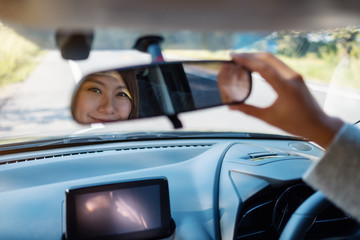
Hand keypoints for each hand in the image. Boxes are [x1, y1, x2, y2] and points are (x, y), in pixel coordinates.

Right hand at [227, 52, 343, 148]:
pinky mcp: (295, 76)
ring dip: (256, 57)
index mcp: (286, 87)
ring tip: (241, 59)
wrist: (318, 124)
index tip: (234, 57)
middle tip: (234, 56)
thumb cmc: (296, 124)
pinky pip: (277, 64)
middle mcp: (292, 77)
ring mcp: (295, 75)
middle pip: (267, 58)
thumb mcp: (269, 118)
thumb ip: (249, 110)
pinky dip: (264, 62)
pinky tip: (255, 65)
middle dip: (249, 55)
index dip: (247, 60)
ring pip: (273, 59)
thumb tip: (232, 107)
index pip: (263, 68)